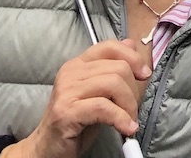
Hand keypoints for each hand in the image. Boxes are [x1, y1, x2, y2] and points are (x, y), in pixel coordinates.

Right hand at [7, 40, 151, 157]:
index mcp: (77, 64)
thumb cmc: (74, 121)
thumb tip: (131, 44)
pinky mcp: (67, 112)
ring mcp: (67, 91)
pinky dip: (120, 118)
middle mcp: (70, 72)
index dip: (132, 57)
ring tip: (129, 122)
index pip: (109, 46)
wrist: (46, 148)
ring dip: (128, 106)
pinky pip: (103, 108)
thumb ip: (109, 69)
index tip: (144, 74)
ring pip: (113, 84)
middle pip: (117, 68)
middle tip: (133, 111)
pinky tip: (126, 129)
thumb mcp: (95, 92)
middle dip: (133, 91)